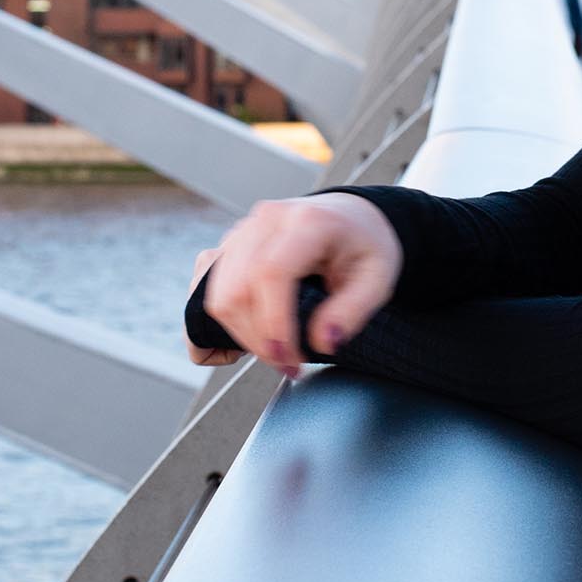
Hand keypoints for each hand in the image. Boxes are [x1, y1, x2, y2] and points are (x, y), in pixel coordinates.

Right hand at [187, 195, 402, 375]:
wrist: (349, 217)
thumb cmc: (363, 246)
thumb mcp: (378, 278)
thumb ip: (352, 312)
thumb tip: (322, 343)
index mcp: (308, 221)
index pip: (271, 272)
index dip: (273, 323)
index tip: (291, 359)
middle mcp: (266, 220)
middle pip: (237, 289)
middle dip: (257, 340)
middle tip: (289, 364)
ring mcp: (242, 231)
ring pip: (215, 294)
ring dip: (237, 334)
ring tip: (273, 350)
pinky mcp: (228, 246)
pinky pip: (203, 287)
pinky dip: (215, 320)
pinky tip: (244, 334)